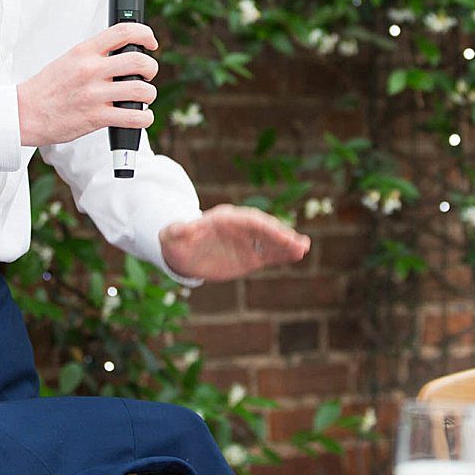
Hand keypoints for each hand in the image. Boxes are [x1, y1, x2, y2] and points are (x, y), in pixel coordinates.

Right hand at [18, 22, 158, 146]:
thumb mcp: (69, 59)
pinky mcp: (96, 117)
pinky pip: (134, 117)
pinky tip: (140, 116)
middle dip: (151, 68)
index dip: (145, 34)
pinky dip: (144, 117)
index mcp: (84, 52)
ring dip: (149, 94)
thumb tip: (122, 50)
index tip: (150, 42)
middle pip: (139, 60)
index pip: (122, 31)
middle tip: (147, 74)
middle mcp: (91, 70)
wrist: (24, 113)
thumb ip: (94, 54)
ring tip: (143, 97)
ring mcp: (94, 94)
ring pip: (142, 90)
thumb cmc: (47, 88)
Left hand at [158, 204, 311, 280]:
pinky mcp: (249, 254)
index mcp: (223, 219)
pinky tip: (297, 255)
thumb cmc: (176, 241)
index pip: (247, 221)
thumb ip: (177, 231)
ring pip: (269, 241)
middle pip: (263, 229)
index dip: (263, 227)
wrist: (183, 249)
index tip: (278, 234)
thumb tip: (182, 228)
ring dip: (286, 244)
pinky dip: (283, 254)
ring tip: (304, 248)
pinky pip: (268, 253)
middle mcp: (239, 227)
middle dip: (280, 235)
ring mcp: (246, 240)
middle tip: (298, 243)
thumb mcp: (171, 235)